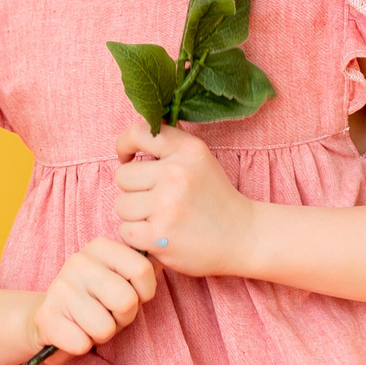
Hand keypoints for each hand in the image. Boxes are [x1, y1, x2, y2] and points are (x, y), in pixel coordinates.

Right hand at [25, 236, 158, 355]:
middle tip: (109, 313)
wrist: (51, 317)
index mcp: (100, 247)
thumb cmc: (95, 299)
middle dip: (124, 317)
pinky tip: (74, 331)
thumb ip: (141, 267)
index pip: (142, 268)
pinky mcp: (47, 317)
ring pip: (105, 328)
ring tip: (90, 322)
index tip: (133, 296)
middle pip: (127, 300)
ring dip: (102, 333)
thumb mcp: (118, 277)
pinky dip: (82, 345)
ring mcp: (60, 289)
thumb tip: (165, 253)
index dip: (145, 292)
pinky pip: (82, 344)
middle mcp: (78, 262)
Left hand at [113, 118, 256, 276]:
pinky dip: (137, 236)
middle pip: (123, 176)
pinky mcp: (159, 236)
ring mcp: (167, 205)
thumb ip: (171, 144)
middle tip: (155, 199)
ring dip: (135, 215)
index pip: (138, 133)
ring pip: (121, 205)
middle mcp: (176, 173)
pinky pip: (125, 230)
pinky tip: (157, 235)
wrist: (243, 236)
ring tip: (159, 218)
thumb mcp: (200, 159)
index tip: (128, 158)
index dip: (124, 146)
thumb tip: (141, 128)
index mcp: (187, 150)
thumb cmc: (215, 196)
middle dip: (134, 189)